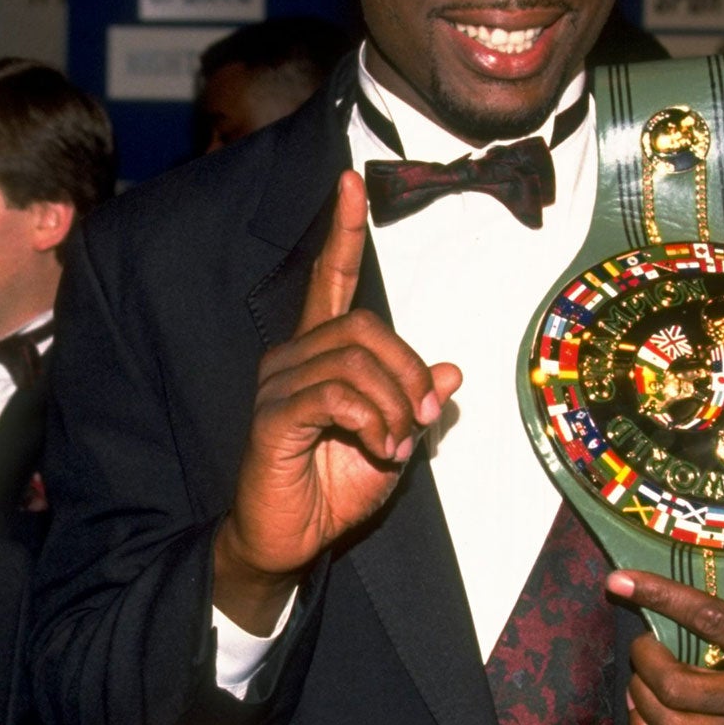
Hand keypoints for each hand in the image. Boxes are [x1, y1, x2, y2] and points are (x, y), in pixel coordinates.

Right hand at [213, 171, 460, 630]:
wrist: (287, 541)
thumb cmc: (333, 490)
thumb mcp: (393, 444)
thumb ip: (416, 405)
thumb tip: (450, 373)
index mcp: (319, 355)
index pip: (328, 281)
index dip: (341, 233)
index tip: (351, 182)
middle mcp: (291, 357)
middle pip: (366, 326)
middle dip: (409, 373)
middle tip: (423, 422)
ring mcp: (278, 385)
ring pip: (356, 361)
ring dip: (395, 407)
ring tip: (396, 444)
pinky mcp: (273, 418)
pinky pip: (334, 395)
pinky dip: (373, 421)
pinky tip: (378, 449)